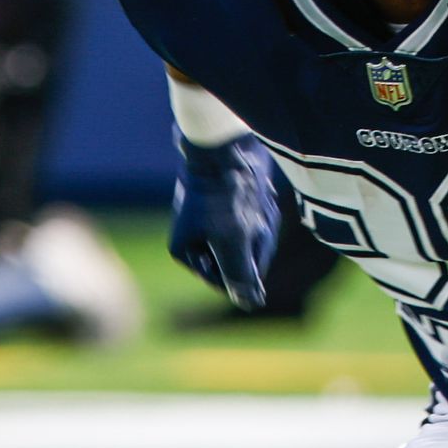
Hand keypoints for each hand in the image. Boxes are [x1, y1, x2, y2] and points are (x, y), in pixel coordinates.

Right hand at [168, 133, 279, 309]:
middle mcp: (196, 238)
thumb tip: (249, 304)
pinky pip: (254, 220)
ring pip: (251, 240)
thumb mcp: (232, 240)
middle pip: (240, 260)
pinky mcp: (230, 203)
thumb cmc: (223, 194)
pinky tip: (260, 196)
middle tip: (252, 217)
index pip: (226, 280)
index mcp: (185, 250)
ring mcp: (213, 220)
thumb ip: (240, 275)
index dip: (246, 266)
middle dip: (254, 243)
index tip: (249, 237)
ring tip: (256, 202)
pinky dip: (262, 211)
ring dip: (261, 224)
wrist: (227, 143)